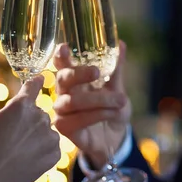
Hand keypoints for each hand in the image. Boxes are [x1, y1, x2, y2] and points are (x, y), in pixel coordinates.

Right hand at [0, 76, 59, 181]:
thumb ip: (11, 113)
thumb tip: (21, 110)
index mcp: (20, 105)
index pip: (33, 87)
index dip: (36, 83)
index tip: (42, 78)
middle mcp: (39, 116)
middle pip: (39, 115)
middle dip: (31, 123)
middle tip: (14, 140)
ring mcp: (49, 135)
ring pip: (47, 133)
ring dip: (38, 139)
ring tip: (19, 154)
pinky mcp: (56, 153)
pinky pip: (52, 149)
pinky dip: (43, 154)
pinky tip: (27, 162)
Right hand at [52, 41, 131, 167]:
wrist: (116, 138)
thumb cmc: (111, 110)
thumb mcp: (117, 88)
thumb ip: (116, 68)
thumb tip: (121, 43)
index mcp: (74, 80)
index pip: (61, 65)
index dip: (60, 56)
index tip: (65, 47)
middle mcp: (64, 94)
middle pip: (62, 79)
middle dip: (79, 74)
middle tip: (97, 72)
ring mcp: (62, 112)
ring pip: (72, 101)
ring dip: (98, 99)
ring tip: (121, 100)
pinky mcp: (66, 129)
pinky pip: (76, 120)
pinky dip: (97, 114)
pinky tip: (111, 113)